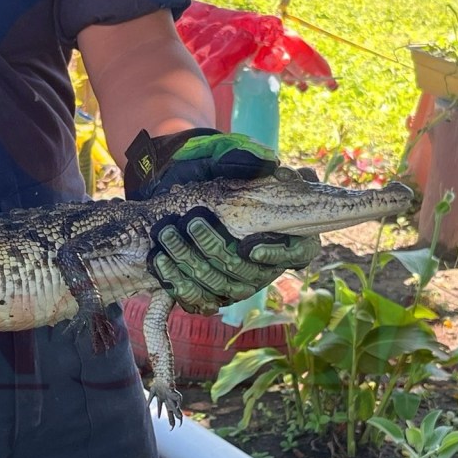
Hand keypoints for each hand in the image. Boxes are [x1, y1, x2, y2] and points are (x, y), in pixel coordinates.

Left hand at [124, 128, 320, 312]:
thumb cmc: (212, 172)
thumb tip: (270, 163)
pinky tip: (160, 260)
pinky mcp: (210, 293)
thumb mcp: (228, 157)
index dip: (278, 255)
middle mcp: (263, 265)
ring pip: (219, 286)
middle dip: (215, 249)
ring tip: (168, 235)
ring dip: (190, 262)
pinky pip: (197, 299)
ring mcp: (237, 282)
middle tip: (192, 223)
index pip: (297, 253)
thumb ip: (248, 159)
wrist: (175, 187)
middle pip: (247, 272)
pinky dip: (176, 283)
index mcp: (284, 234)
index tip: (252, 248)